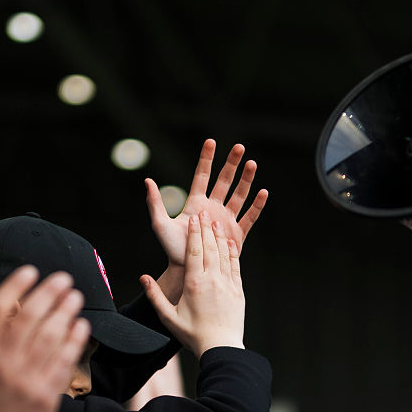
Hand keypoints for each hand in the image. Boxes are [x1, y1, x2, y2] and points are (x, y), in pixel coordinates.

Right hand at [0, 266, 88, 411]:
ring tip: (75, 297)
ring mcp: (26, 381)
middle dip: (48, 292)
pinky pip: (64, 362)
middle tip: (63, 279)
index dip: (14, 286)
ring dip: (65, 311)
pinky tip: (81, 326)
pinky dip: (74, 340)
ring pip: (50, 336)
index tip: (29, 271)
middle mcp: (3, 365)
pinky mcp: (46, 397)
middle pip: (29, 317)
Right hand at [139, 210, 243, 354]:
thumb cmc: (192, 334)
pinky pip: (235, 267)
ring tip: (216, 223)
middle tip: (205, 213)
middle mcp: (212, 280)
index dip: (194, 232)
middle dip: (207, 228)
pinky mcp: (238, 292)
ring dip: (220, 237)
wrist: (221, 348)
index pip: (194, 251)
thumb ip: (155, 296)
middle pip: (210, 247)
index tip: (194, 218)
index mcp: (194, 284)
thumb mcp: (168, 317)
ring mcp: (227, 284)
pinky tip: (231, 244)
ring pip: (224, 254)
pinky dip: (233, 253)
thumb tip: (143, 278)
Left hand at [141, 139, 267, 300]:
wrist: (187, 269)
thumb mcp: (160, 224)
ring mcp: (225, 220)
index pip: (202, 176)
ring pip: (239, 195)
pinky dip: (256, 205)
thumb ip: (155, 202)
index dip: (206, 159)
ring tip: (252, 164)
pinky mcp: (236, 234)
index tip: (211, 142)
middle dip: (232, 164)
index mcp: (196, 203)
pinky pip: (249, 217)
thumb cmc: (172, 249)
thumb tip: (148, 181)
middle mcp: (213, 208)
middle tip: (239, 147)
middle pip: (224, 181)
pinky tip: (263, 192)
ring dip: (246, 180)